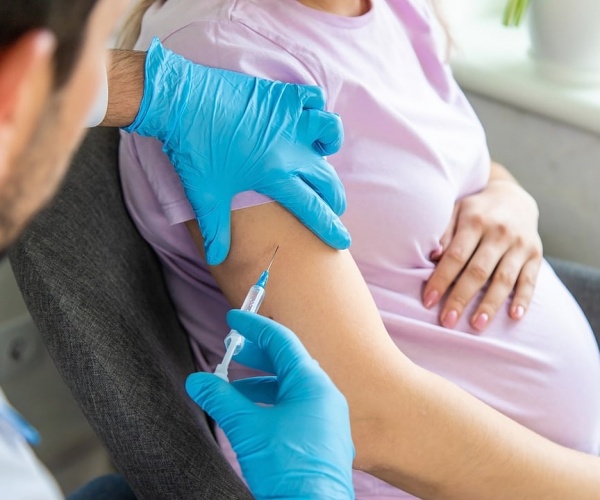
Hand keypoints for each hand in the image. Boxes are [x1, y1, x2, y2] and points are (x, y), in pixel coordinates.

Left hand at [125, 38, 349, 264]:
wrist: (181, 104)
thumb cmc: (193, 151)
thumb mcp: (205, 195)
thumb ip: (215, 231)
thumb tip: (216, 260)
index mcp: (274, 175)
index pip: (312, 207)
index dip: (330, 227)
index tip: (343, 241)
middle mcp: (289, 148)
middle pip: (327, 177)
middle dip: (335, 198)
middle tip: (332, 206)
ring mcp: (287, 118)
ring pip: (330, 129)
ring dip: (331, 144)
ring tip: (321, 154)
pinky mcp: (280, 95)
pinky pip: (313, 97)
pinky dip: (316, 107)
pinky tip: (306, 117)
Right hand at [186, 310, 354, 499]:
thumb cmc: (287, 467)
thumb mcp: (247, 428)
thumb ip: (222, 399)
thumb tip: (197, 381)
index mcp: (312, 383)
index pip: (281, 341)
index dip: (254, 326)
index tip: (233, 319)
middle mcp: (325, 395)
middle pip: (287, 362)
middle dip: (256, 355)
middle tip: (230, 349)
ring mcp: (327, 417)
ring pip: (290, 387)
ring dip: (260, 382)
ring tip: (232, 387)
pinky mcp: (323, 437)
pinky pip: (296, 407)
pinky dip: (271, 403)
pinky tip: (251, 414)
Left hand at [423, 178, 541, 331]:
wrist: (513, 197)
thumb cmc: (475, 211)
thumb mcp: (456, 211)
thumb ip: (444, 233)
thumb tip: (433, 257)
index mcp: (475, 221)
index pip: (455, 256)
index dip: (441, 280)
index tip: (428, 302)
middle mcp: (499, 233)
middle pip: (478, 271)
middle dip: (461, 298)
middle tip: (447, 321)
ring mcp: (520, 245)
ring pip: (504, 279)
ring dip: (490, 304)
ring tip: (476, 325)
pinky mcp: (536, 254)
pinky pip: (530, 280)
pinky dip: (523, 299)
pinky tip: (514, 316)